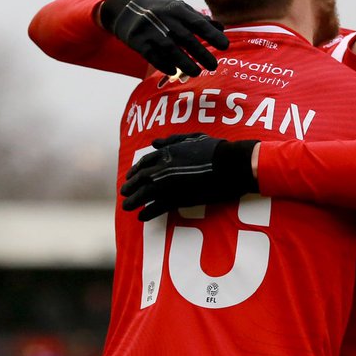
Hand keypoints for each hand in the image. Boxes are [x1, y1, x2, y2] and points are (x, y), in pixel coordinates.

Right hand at [99, 0, 228, 78]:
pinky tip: (173, 72)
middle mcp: (163, 18)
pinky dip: (163, 64)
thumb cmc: (163, 12)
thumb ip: (200, 20)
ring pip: (169, 48)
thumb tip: (222, 28)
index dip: (211, 34)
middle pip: (185, 38)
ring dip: (184, 62)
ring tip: (196, 72)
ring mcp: (149, 30)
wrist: (127, 8)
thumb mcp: (180, 10)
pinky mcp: (137, 41)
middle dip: (200, 53)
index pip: (197, 23)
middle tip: (214, 66)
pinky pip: (151, 55)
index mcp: (177, 9)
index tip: (225, 46)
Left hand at [120, 133, 257, 220]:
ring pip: (145, 194)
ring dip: (134, 201)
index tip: (130, 176)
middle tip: (124, 193)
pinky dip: (148, 212)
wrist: (230, 164)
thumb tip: (154, 143)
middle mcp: (163, 168)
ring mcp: (169, 184)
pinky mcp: (178, 198)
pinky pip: (158, 207)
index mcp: (166, 153)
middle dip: (130, 187)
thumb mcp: (193, 138)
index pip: (144, 163)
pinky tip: (141, 217)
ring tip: (126, 207)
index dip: (135, 171)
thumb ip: (172, 141)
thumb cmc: (216, 150)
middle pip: (140, 179)